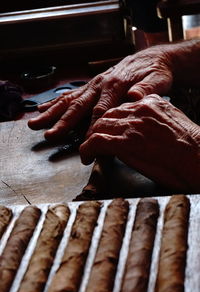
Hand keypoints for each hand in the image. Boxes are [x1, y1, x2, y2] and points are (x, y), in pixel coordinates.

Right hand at [28, 46, 172, 140]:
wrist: (152, 58)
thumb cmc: (155, 72)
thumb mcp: (158, 79)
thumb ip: (146, 89)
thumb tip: (134, 98)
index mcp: (115, 86)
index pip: (100, 112)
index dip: (92, 130)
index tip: (86, 146)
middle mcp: (100, 85)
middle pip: (78, 106)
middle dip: (62, 122)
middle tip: (48, 135)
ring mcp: (93, 84)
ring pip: (69, 100)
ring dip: (51, 113)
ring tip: (34, 123)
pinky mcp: (91, 85)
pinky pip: (71, 94)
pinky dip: (56, 102)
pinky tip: (44, 108)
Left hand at [80, 95, 199, 191]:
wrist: (199, 158)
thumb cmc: (191, 146)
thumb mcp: (173, 121)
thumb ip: (156, 118)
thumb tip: (144, 126)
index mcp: (151, 102)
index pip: (121, 107)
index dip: (112, 120)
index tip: (109, 130)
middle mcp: (139, 109)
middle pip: (107, 115)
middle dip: (99, 128)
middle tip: (95, 141)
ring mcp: (132, 125)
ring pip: (98, 126)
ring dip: (90, 139)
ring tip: (90, 151)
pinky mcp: (126, 143)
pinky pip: (96, 141)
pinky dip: (87, 149)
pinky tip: (88, 157)